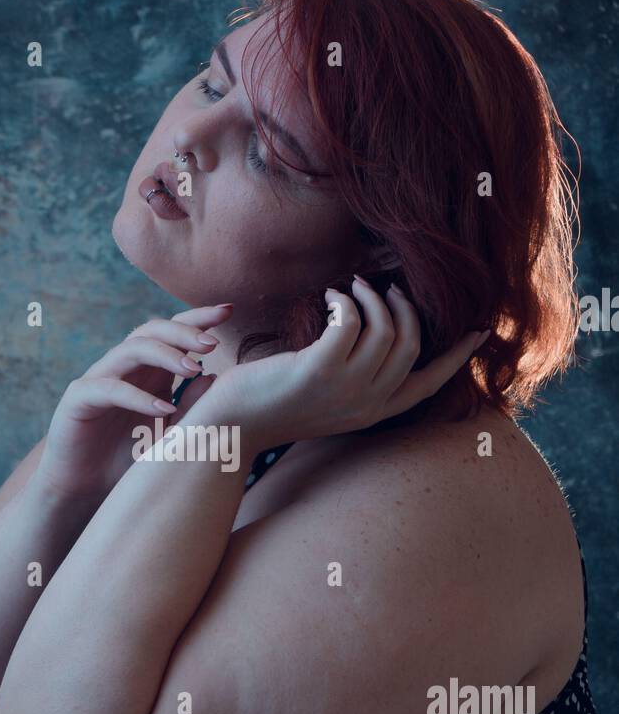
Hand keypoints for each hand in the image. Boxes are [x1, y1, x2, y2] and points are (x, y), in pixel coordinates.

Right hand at [36, 303, 233, 497]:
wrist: (85, 491)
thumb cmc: (128, 461)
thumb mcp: (170, 435)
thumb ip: (191, 407)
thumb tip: (215, 376)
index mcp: (148, 371)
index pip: (173, 332)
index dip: (198, 318)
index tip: (229, 311)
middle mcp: (124, 368)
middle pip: (152, 330)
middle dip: (184, 331)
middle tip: (212, 344)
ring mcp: (99, 379)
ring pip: (131, 349)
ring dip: (165, 355)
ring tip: (193, 370)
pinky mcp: (79, 399)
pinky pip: (109, 388)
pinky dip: (138, 397)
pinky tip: (163, 410)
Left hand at [204, 279, 488, 449]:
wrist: (234, 425)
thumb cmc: (275, 405)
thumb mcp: (327, 398)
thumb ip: (356, 377)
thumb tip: (377, 337)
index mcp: (375, 412)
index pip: (431, 383)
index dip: (458, 355)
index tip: (479, 330)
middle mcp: (368, 403)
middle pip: (412, 344)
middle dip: (404, 308)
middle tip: (383, 288)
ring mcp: (346, 388)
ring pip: (386, 329)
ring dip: (373, 298)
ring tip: (353, 287)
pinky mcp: (319, 370)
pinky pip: (350, 322)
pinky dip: (345, 301)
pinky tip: (329, 298)